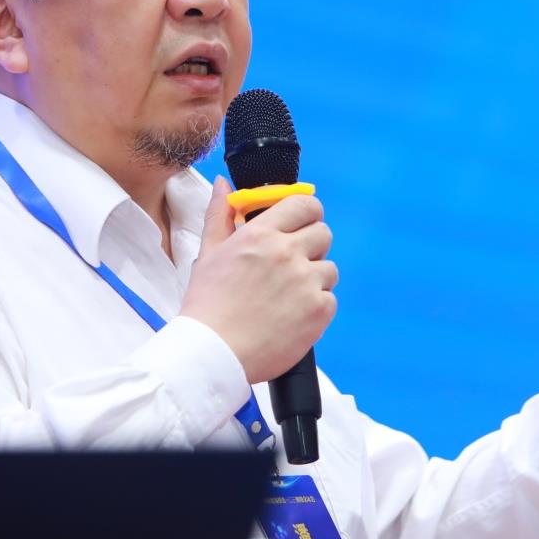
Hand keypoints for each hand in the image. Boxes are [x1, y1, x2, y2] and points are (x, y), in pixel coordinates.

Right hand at [180, 177, 338, 384]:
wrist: (213, 354)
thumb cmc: (207, 305)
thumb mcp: (209, 253)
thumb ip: (220, 214)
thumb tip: (223, 184)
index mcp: (261, 234)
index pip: (305, 204)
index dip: (307, 213)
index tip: (301, 224)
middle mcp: (288, 253)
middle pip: (323, 233)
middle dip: (312, 245)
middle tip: (292, 264)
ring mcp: (306, 282)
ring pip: (329, 268)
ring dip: (314, 279)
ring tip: (287, 297)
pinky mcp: (319, 311)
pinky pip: (330, 299)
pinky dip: (315, 306)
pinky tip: (291, 316)